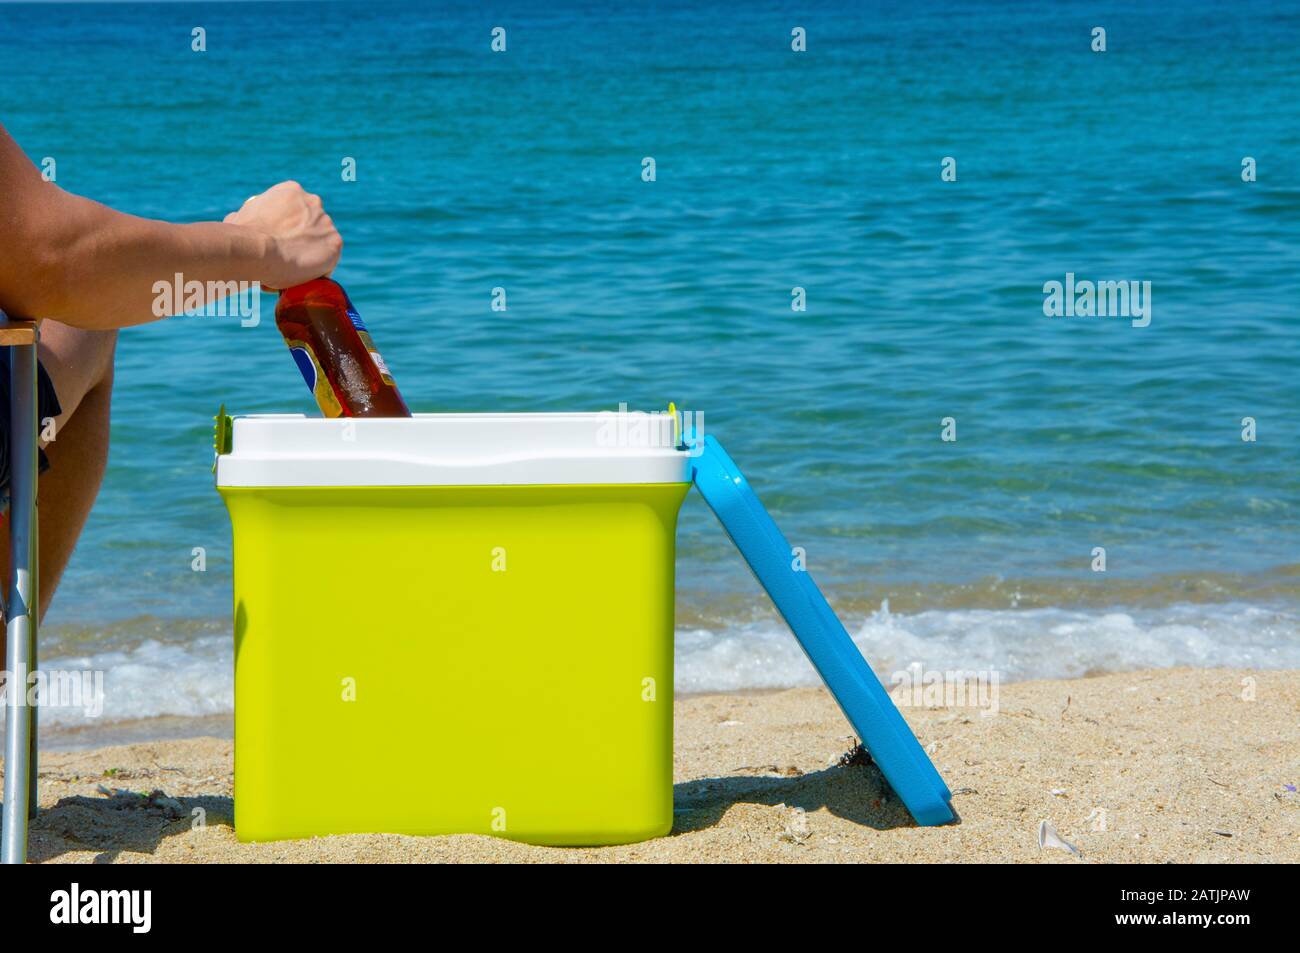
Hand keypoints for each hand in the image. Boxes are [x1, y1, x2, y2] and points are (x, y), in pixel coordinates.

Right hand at [224, 181, 342, 290]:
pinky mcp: (335, 243)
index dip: (289, 229)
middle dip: (302, 240)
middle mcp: (313, 202)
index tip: (280, 242)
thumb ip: (250, 215)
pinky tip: (302, 279)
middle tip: (286, 258)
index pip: (298, 211)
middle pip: (312, 225)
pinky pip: (329, 261)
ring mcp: (326, 222)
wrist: (255, 250)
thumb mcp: (240, 216)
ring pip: (321, 243)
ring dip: (310, 256)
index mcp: (292, 191)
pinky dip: (318, 271)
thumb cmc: (241, 235)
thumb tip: (238, 220)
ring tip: (291, 272)